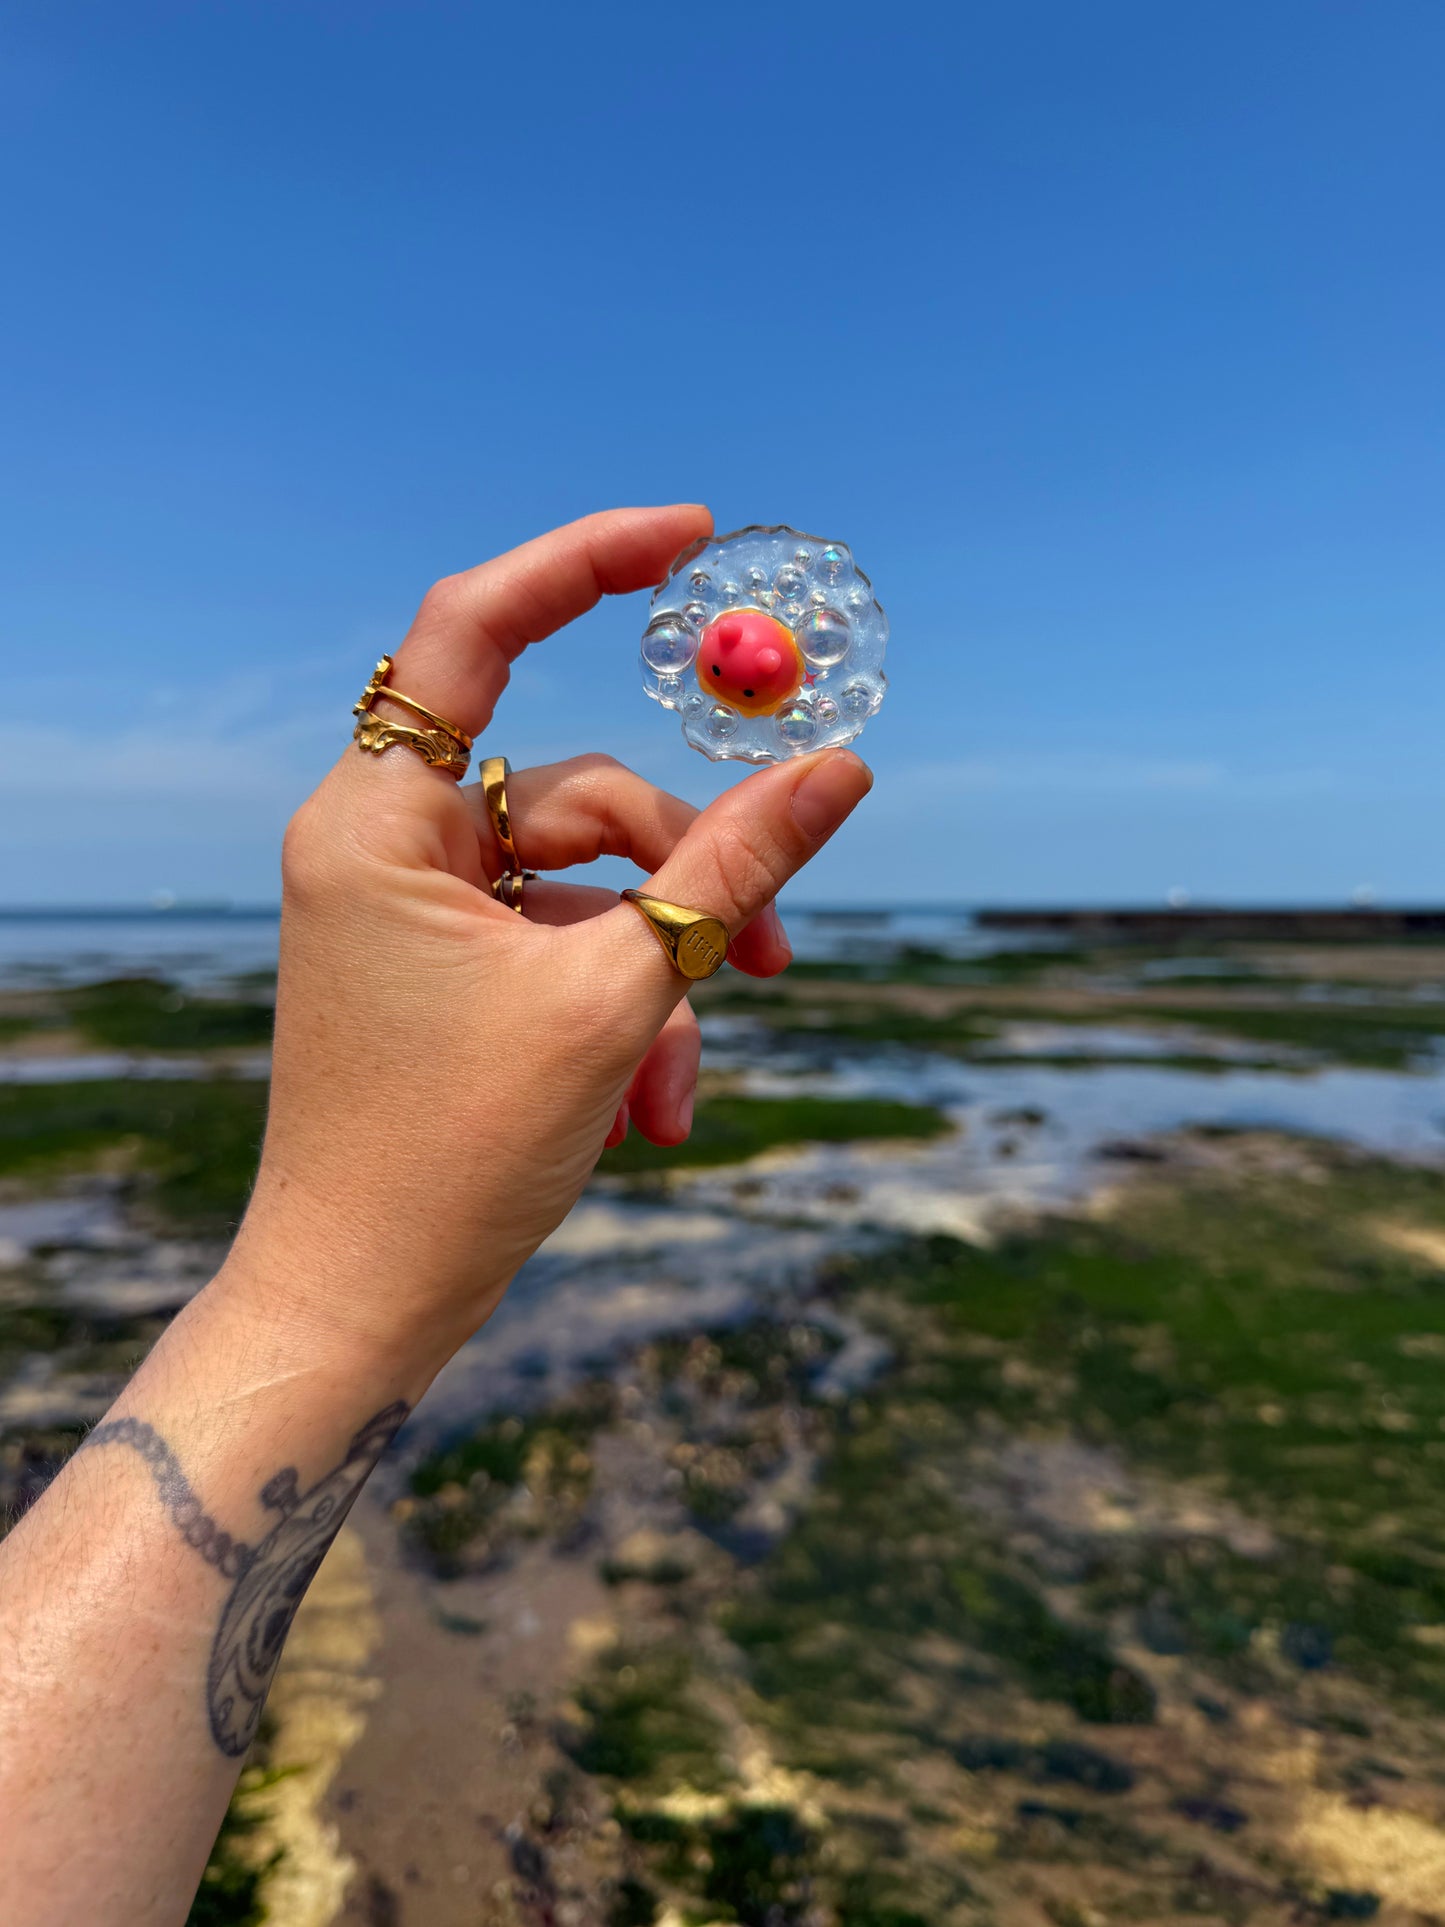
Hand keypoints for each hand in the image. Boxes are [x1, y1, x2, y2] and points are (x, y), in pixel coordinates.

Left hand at [230, 505, 871, 1380]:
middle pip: (580, 793)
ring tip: (672, 1094)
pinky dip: (618, 1015)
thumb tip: (841, 770)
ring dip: (657, 982)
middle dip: (686, 881)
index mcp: (380, 821)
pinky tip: (645, 1111)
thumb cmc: (450, 1155)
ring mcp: (418, 912)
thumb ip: (732, 873)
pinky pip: (562, 951)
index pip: (474, 630)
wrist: (361, 1303)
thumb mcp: (616, 999)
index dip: (582, 563)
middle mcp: (389, 846)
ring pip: (588, 890)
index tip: (689, 537)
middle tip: (767, 961)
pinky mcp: (448, 971)